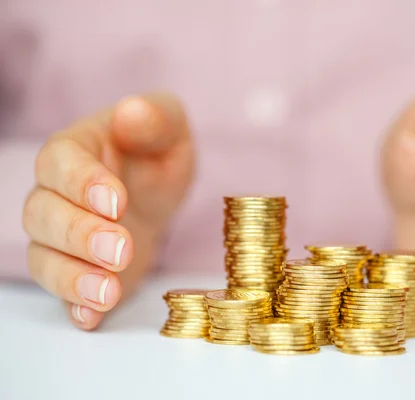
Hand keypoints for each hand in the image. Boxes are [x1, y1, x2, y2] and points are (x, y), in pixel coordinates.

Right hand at [23, 94, 194, 329]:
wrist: (154, 191)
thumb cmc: (156, 151)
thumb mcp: (169, 128)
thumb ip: (155, 118)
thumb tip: (131, 112)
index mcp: (76, 151)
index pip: (60, 162)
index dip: (81, 182)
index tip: (117, 201)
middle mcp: (57, 194)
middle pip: (44, 215)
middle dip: (79, 234)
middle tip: (120, 249)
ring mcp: (62, 236)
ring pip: (44, 257)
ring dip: (71, 278)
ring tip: (108, 292)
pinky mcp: (78, 269)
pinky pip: (61, 290)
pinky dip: (73, 305)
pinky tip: (91, 318)